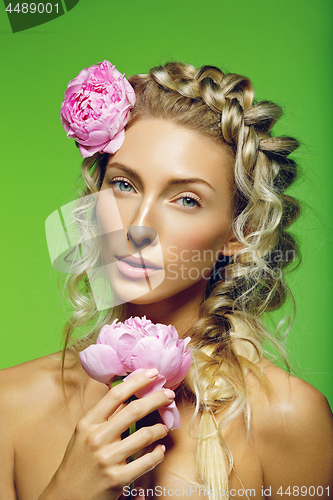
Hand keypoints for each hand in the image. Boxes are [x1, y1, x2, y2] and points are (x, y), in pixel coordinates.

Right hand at [39, 369, 172, 499]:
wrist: (67, 495)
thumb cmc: (79, 460)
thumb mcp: (85, 433)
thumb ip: (105, 414)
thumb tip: (128, 391)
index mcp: (88, 423)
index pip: (116, 395)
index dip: (137, 381)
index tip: (153, 373)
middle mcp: (97, 439)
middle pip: (134, 410)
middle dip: (156, 398)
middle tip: (169, 394)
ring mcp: (107, 460)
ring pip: (144, 435)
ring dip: (160, 428)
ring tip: (164, 427)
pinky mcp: (118, 479)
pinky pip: (147, 461)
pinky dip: (158, 453)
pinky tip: (160, 449)